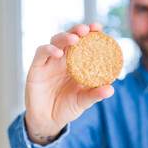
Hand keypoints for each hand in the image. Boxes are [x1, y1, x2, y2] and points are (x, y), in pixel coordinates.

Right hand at [25, 23, 113, 144]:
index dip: (91, 33)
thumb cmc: (68, 108)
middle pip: (70, 38)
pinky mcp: (36, 68)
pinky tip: (58, 53)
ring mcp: (50, 62)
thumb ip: (95, 94)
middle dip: (77, 30)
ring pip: (55, 41)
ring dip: (65, 37)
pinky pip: (41, 54)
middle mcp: (64, 59)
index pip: (84, 44)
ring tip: (75, 39)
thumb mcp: (83, 101)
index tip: (98, 27)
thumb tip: (111, 89)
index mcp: (77, 64)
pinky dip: (49, 50)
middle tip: (87, 29)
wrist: (48, 120)